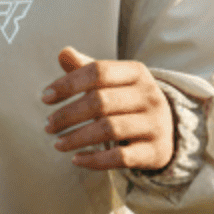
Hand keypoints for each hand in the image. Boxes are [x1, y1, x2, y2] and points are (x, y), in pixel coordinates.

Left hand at [41, 46, 174, 172]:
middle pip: (100, 102)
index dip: (68, 84)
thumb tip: (63, 53)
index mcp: (137, 72)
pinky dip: (95, 160)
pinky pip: (121, 157)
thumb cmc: (129, 102)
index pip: (98, 72)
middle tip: (48, 126)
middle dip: (68, 115)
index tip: (45, 98)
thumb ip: (87, 68)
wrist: (168, 130)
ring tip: (58, 144)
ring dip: (77, 138)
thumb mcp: (113, 82)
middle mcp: (149, 96)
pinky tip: (76, 160)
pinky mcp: (155, 151)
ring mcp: (155, 124)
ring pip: (109, 130)